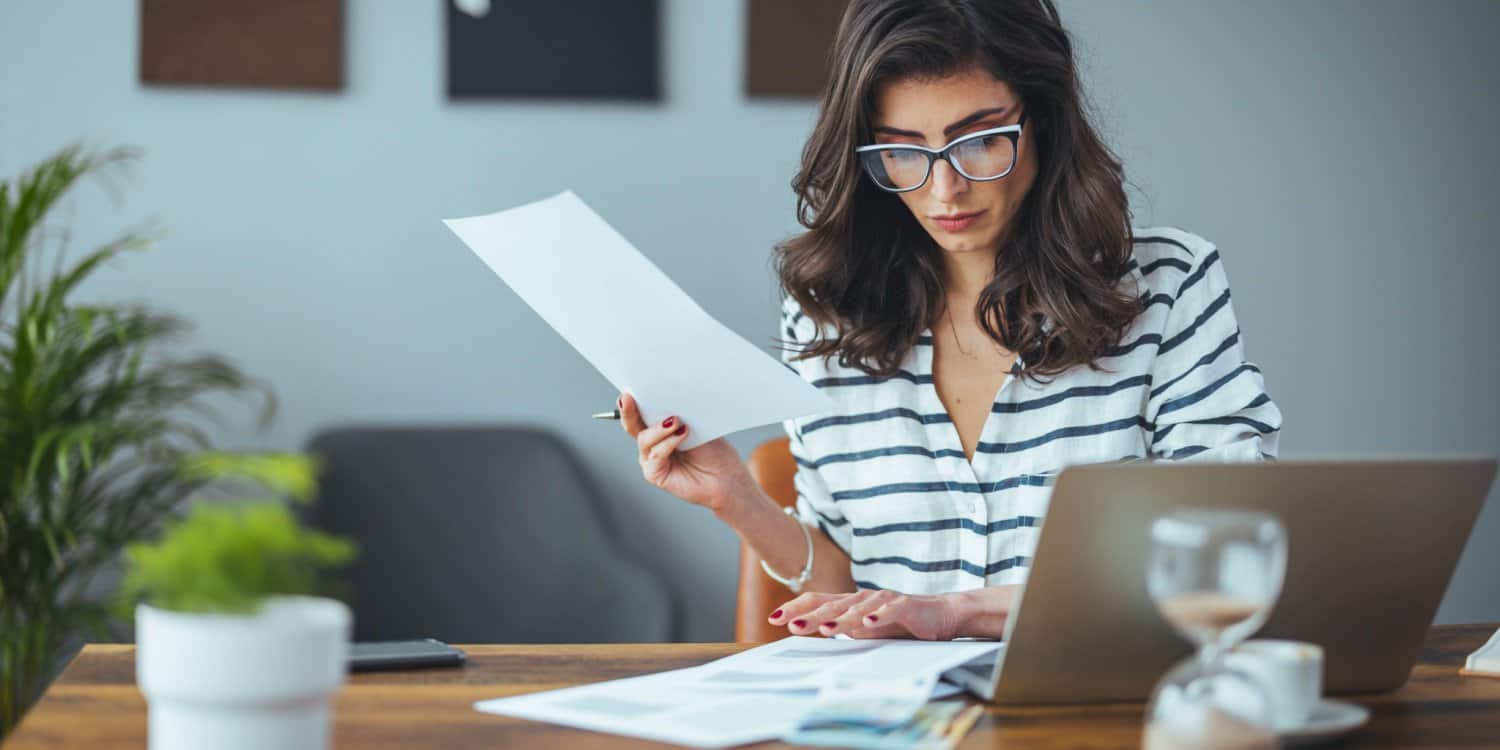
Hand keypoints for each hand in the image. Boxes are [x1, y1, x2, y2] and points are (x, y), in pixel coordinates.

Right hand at [617, 392, 753, 513]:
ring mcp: (651, 459)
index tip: (629, 390)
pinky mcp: (655, 474)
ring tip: (676, 421)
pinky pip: (655, 456)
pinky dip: (667, 443)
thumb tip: (668, 397)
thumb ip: (678, 414)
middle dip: (630, 410)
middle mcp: (651, 443)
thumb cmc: (713, 450)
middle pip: (632, 425)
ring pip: (645, 439)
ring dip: (660, 428)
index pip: (639, 412)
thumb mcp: (696, 424)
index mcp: (657, 427)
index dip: (632, 401)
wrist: (726, 477)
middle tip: (629, 398)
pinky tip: (681, 434)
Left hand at [766, 585, 1019, 639]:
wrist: (940, 614)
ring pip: (858, 607)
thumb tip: (815, 632)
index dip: (796, 608)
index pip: (818, 602)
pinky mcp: (905, 604)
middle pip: (832, 604)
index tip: (774, 618)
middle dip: (810, 615)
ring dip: (841, 618)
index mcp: (851, 604)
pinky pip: (890, 609)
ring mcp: (884, 600)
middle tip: (790, 625)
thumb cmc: (900, 623)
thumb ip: (843, 629)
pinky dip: (879, 616)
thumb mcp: (866, 630)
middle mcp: (863, 598)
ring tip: (826, 629)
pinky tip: (868, 624)